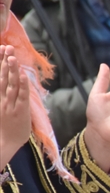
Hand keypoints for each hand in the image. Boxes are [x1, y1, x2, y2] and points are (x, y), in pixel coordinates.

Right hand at [0, 46, 31, 169]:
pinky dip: (23, 86)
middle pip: (4, 77)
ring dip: (12, 70)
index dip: (1, 63)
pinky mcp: (20, 111)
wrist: (4, 144)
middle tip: (7, 48)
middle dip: (5, 62)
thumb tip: (12, 81)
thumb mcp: (1, 109)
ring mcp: (11, 104)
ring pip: (12, 84)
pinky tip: (24, 76)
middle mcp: (3, 98)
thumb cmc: (5, 128)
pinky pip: (22, 96)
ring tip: (13, 57)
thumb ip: (4, 94)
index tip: (2, 49)